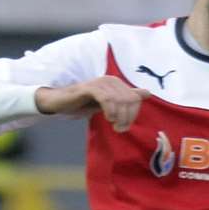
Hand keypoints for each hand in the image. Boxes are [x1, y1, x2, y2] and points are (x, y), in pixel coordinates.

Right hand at [34, 78, 149, 132]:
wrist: (61, 102)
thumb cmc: (85, 103)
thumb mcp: (109, 103)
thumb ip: (127, 98)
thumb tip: (147, 92)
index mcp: (117, 83)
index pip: (136, 99)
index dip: (133, 115)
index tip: (124, 126)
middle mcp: (110, 80)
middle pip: (130, 100)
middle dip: (127, 118)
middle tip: (118, 129)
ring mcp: (99, 83)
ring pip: (120, 100)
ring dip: (119, 116)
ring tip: (113, 125)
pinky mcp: (89, 88)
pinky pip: (106, 98)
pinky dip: (110, 110)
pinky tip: (108, 118)